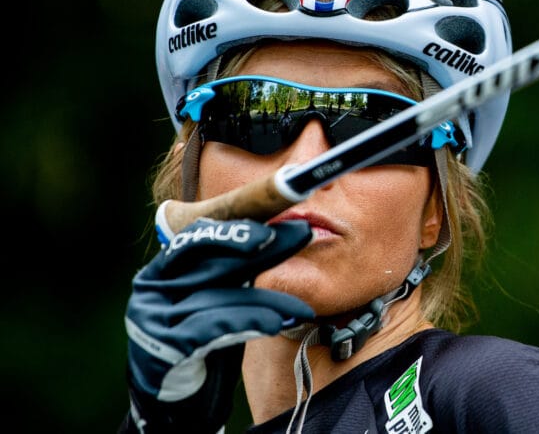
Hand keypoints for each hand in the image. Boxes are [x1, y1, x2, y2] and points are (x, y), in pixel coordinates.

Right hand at [123, 218, 314, 432]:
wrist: (176, 399)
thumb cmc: (202, 342)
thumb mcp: (217, 300)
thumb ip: (235, 271)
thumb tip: (284, 233)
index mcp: (162, 269)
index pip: (199, 236)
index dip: (238, 228)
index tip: (278, 221)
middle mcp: (151, 287)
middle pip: (213, 260)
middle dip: (264, 248)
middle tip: (303, 234)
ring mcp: (151, 318)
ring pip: (218, 297)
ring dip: (266, 300)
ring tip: (299, 308)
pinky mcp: (160, 348)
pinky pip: (211, 329)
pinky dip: (247, 323)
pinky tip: (275, 323)